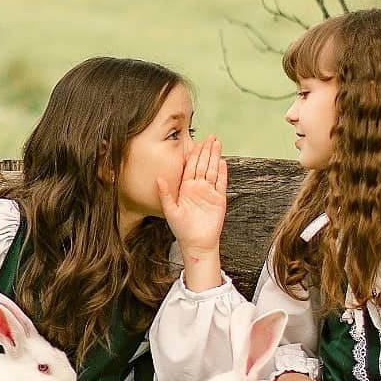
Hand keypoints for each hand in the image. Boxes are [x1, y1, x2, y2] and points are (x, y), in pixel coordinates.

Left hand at [158, 136, 226, 290]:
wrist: (196, 243)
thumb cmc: (181, 229)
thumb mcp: (170, 210)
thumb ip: (165, 194)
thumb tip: (157, 178)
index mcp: (185, 188)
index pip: (190, 167)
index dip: (194, 154)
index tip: (196, 142)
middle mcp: (198, 188)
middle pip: (203, 165)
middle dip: (207, 150)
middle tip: (211, 137)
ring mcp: (209, 192)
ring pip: (213, 170)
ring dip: (215, 157)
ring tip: (218, 144)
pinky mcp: (219, 199)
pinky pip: (221, 183)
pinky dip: (222, 173)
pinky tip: (223, 162)